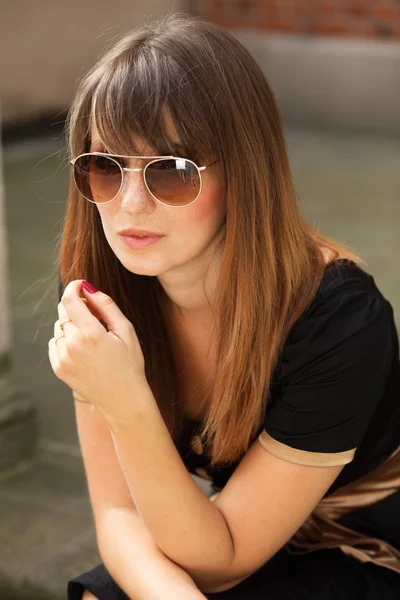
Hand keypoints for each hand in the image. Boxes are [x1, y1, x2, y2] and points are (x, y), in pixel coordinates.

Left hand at [48, 280, 147, 420]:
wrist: (123, 399)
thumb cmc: (129, 364)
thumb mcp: (126, 331)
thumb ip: (106, 306)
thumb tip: (88, 288)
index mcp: (90, 334)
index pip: (70, 299)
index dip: (74, 287)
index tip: (81, 285)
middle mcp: (72, 345)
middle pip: (63, 311)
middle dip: (76, 306)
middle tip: (95, 317)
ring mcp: (62, 358)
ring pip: (59, 327)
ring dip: (72, 325)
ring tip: (92, 339)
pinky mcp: (58, 368)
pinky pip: (55, 343)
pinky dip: (66, 341)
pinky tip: (84, 350)